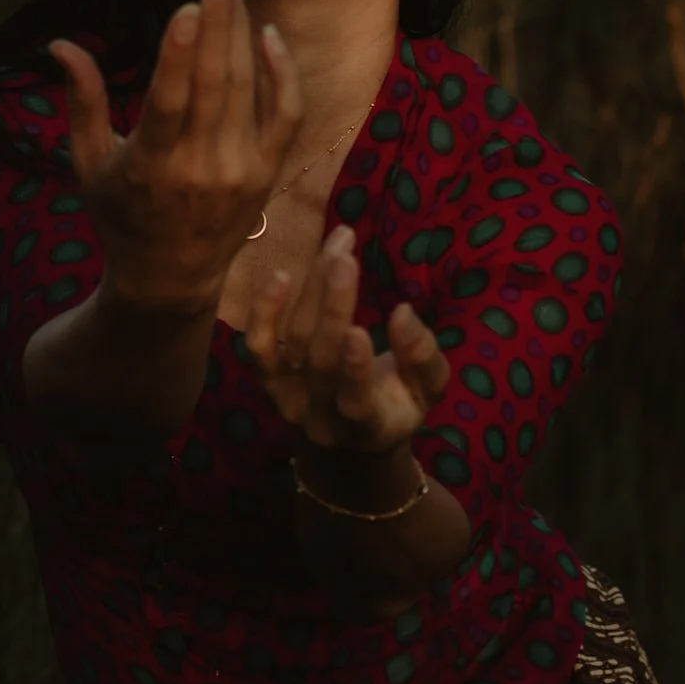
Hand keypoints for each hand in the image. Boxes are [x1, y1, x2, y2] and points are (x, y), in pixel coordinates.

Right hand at [51, 0, 301, 316]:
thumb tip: (59, 43)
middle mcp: (201, 168)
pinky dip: (281, 74)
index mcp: (151, 166)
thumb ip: (81, 101)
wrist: (169, 281)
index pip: (171, 102)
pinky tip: (266, 35)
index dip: (180, 54)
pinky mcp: (266, 173)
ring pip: (248, 90)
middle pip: (217, 83)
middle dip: (220, 21)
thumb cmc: (119, 216)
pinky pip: (286, 114)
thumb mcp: (88, 163)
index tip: (187, 6)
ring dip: (242, 33)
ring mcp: (240, 172)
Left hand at [245, 222, 450, 453]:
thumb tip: (403, 312)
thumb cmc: (397, 403)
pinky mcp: (267, 379)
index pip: (355, 402)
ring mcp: (288, 397)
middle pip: (320, 359)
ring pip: (295, 341)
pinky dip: (264, 312)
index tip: (358, 330)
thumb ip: (421, 356)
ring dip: (313, 289)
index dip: (354, 369)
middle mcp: (319, 416)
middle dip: (332, 307)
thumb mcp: (426, 388)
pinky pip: (258, 346)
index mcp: (366, 425)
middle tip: (345, 259)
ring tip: (336, 246)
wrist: (348, 437)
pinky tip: (281, 276)